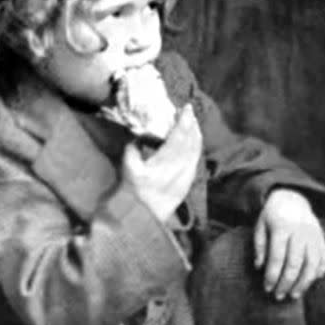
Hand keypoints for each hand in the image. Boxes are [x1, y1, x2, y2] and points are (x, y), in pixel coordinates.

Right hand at [122, 104, 201, 222]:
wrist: (144, 217)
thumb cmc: (132, 192)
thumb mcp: (128, 169)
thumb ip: (133, 149)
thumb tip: (139, 132)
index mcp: (162, 166)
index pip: (177, 138)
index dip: (183, 122)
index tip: (184, 108)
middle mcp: (177, 171)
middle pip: (190, 142)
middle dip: (191, 125)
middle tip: (189, 111)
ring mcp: (185, 178)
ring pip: (195, 151)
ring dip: (195, 134)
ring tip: (192, 122)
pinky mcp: (188, 183)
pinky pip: (195, 160)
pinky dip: (196, 147)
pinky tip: (194, 140)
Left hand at [254, 189, 324, 299]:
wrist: (292, 199)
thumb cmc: (272, 217)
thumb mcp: (260, 226)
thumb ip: (259, 246)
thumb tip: (259, 267)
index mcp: (282, 227)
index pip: (278, 256)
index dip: (272, 274)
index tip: (267, 288)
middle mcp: (300, 231)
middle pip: (295, 262)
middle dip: (286, 282)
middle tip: (279, 296)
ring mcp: (314, 235)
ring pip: (312, 263)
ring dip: (304, 282)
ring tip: (294, 295)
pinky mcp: (322, 238)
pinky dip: (321, 270)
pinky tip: (313, 281)